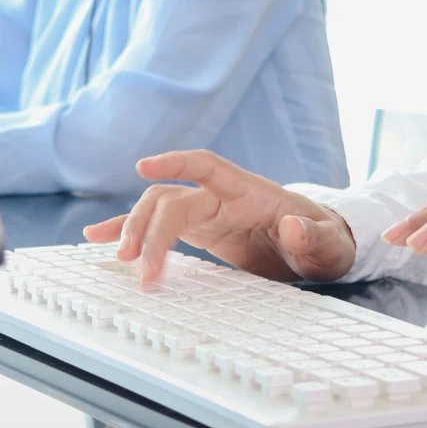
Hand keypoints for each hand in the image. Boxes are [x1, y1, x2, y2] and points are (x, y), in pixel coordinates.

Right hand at [83, 149, 355, 286]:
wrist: (320, 248)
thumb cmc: (327, 242)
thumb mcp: (329, 245)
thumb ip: (313, 236)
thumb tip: (292, 226)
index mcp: (250, 191)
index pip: (207, 166)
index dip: (176, 162)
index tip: (144, 168)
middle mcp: (222, 197)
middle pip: (171, 199)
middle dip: (149, 226)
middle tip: (138, 265)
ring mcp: (207, 213)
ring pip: (157, 210)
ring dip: (134, 230)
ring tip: (119, 258)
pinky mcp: (200, 231)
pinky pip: (158, 227)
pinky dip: (129, 231)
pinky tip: (97, 237)